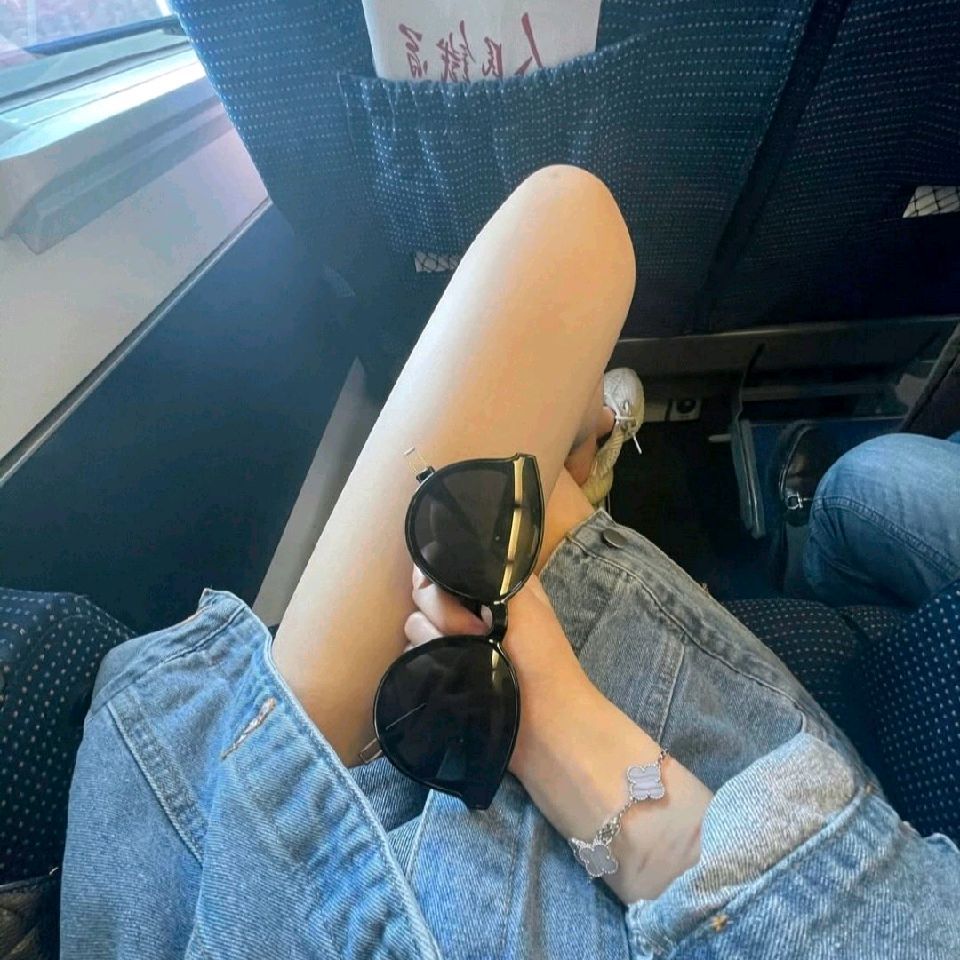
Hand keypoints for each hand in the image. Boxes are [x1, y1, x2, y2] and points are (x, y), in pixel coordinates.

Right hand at [405, 565, 591, 775]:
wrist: (546, 727)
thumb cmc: (543, 660)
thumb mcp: (524, 602)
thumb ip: (488, 572)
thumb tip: (443, 556)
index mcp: (489, 589)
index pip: (443, 566)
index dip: (438, 574)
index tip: (448, 588)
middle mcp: (467, 612)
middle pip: (423, 595)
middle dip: (444, 613)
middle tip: (478, 633)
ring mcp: (453, 645)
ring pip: (414, 627)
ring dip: (437, 641)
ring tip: (470, 660)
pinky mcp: (442, 674)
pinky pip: (412, 658)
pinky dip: (427, 664)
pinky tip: (452, 674)